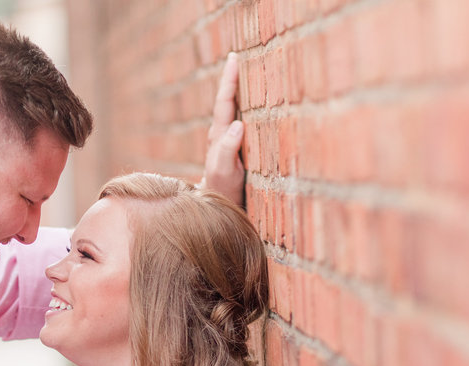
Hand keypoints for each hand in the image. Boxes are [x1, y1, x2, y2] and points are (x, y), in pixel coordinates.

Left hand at [200, 51, 246, 205]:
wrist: (218, 205)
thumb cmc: (222, 190)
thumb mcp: (226, 172)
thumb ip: (228, 150)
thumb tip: (238, 124)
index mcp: (220, 135)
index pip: (225, 102)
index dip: (230, 80)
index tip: (234, 59)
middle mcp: (222, 134)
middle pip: (227, 101)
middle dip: (232, 79)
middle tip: (236, 57)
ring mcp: (228, 140)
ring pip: (232, 109)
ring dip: (237, 91)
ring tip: (243, 72)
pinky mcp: (235, 147)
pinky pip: (239, 119)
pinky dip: (244, 106)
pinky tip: (250, 102)